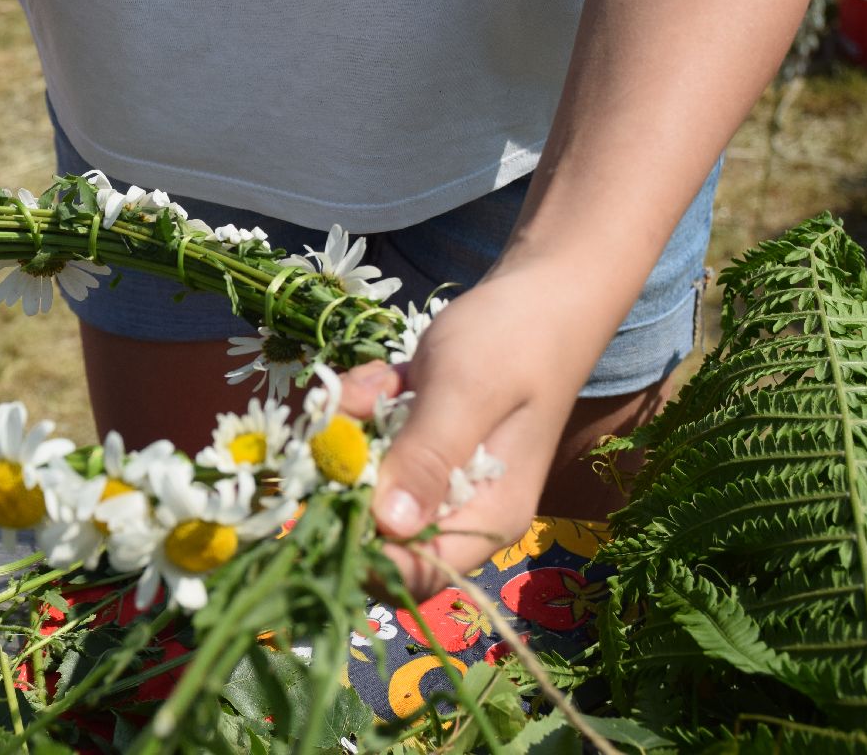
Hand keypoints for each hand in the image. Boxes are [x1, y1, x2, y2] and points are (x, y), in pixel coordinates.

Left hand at [335, 268, 612, 600]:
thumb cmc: (515, 341)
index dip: (359, 547)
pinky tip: (394, 373)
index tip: (328, 486)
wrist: (538, 292)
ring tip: (389, 381)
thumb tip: (389, 525)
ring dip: (355, 426)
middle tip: (358, 410)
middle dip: (348, 468)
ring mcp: (432, 475)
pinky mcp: (413, 443)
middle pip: (373, 527)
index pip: (412, 573)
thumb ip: (429, 457)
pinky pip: (365, 440)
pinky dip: (364, 404)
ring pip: (359, 477)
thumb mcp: (466, 394)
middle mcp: (457, 509)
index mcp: (486, 518)